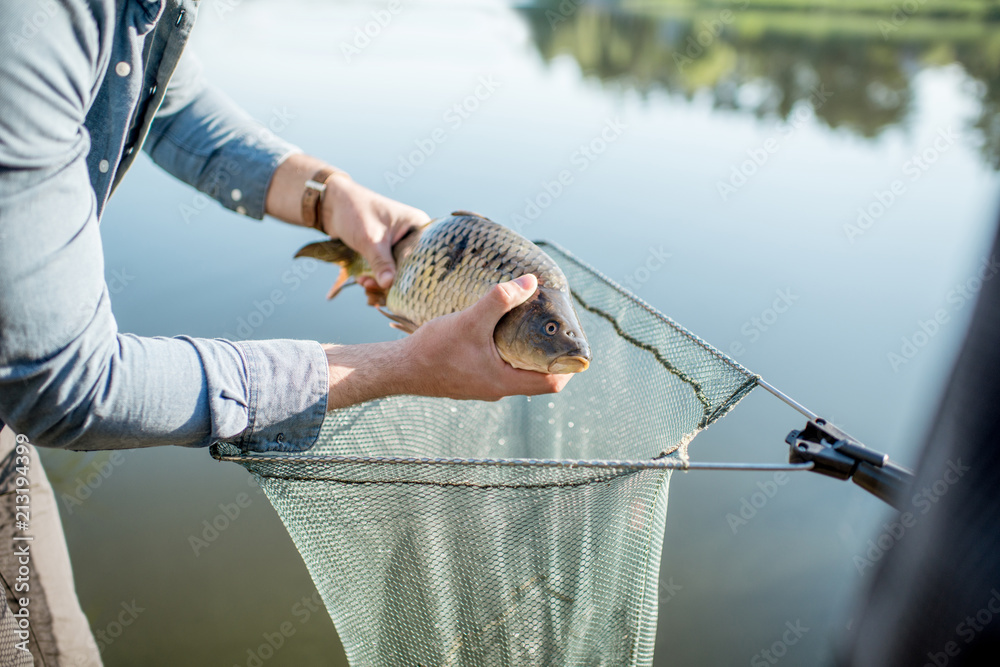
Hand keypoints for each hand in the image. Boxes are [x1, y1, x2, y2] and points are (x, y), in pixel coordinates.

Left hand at [321, 173, 429, 291]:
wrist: (333, 204)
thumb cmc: (355, 211)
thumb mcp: (370, 239)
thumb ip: (381, 262)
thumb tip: (388, 285)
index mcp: (419, 227)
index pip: (423, 258)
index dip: (412, 277)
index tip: (395, 290)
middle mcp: (413, 236)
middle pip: (411, 268)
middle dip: (392, 283)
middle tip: (372, 287)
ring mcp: (401, 244)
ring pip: (397, 272)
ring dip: (381, 283)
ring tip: (364, 283)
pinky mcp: (388, 251)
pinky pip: (387, 270)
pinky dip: (376, 278)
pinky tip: (362, 280)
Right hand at [397, 275, 572, 400]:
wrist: (399, 369)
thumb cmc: (433, 350)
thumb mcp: (470, 320)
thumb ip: (500, 300)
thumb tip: (530, 283)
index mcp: (504, 381)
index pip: (552, 383)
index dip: (567, 366)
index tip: (570, 344)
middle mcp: (498, 387)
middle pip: (537, 376)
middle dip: (547, 354)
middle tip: (551, 327)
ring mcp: (483, 384)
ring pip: (517, 370)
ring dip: (526, 351)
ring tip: (527, 324)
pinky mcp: (471, 378)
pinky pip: (498, 367)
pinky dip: (505, 351)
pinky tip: (497, 330)